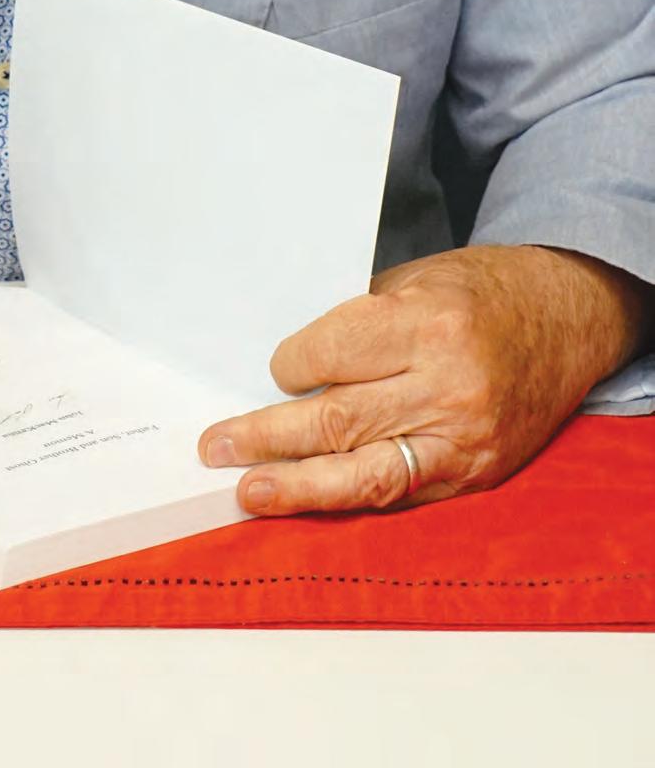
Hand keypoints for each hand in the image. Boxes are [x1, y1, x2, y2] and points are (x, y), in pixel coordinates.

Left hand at [198, 244, 651, 513]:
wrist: (563, 318)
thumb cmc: (477, 291)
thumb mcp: (416, 280)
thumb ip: (358, 323)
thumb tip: (287, 368)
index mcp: (427, 323)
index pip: (331, 354)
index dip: (290, 365)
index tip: (273, 368)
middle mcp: (446, 385)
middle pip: (337, 420)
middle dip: (267, 434)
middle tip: (216, 445)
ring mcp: (463, 438)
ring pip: (364, 473)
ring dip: (297, 485)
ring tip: (248, 491)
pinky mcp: (474, 473)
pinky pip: (399, 493)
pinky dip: (349, 499)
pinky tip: (309, 498)